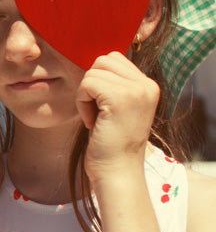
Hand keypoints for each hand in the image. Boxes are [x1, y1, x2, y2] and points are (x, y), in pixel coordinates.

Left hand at [76, 51, 159, 184]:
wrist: (117, 172)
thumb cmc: (110, 143)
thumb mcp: (117, 108)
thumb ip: (113, 84)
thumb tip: (93, 63)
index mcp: (148, 86)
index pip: (114, 59)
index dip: (99, 81)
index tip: (103, 108)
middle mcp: (147, 85)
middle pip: (103, 60)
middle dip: (91, 84)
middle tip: (97, 112)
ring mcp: (136, 91)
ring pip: (93, 72)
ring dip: (85, 95)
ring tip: (96, 119)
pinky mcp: (120, 98)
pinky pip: (87, 84)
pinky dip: (82, 103)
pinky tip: (92, 123)